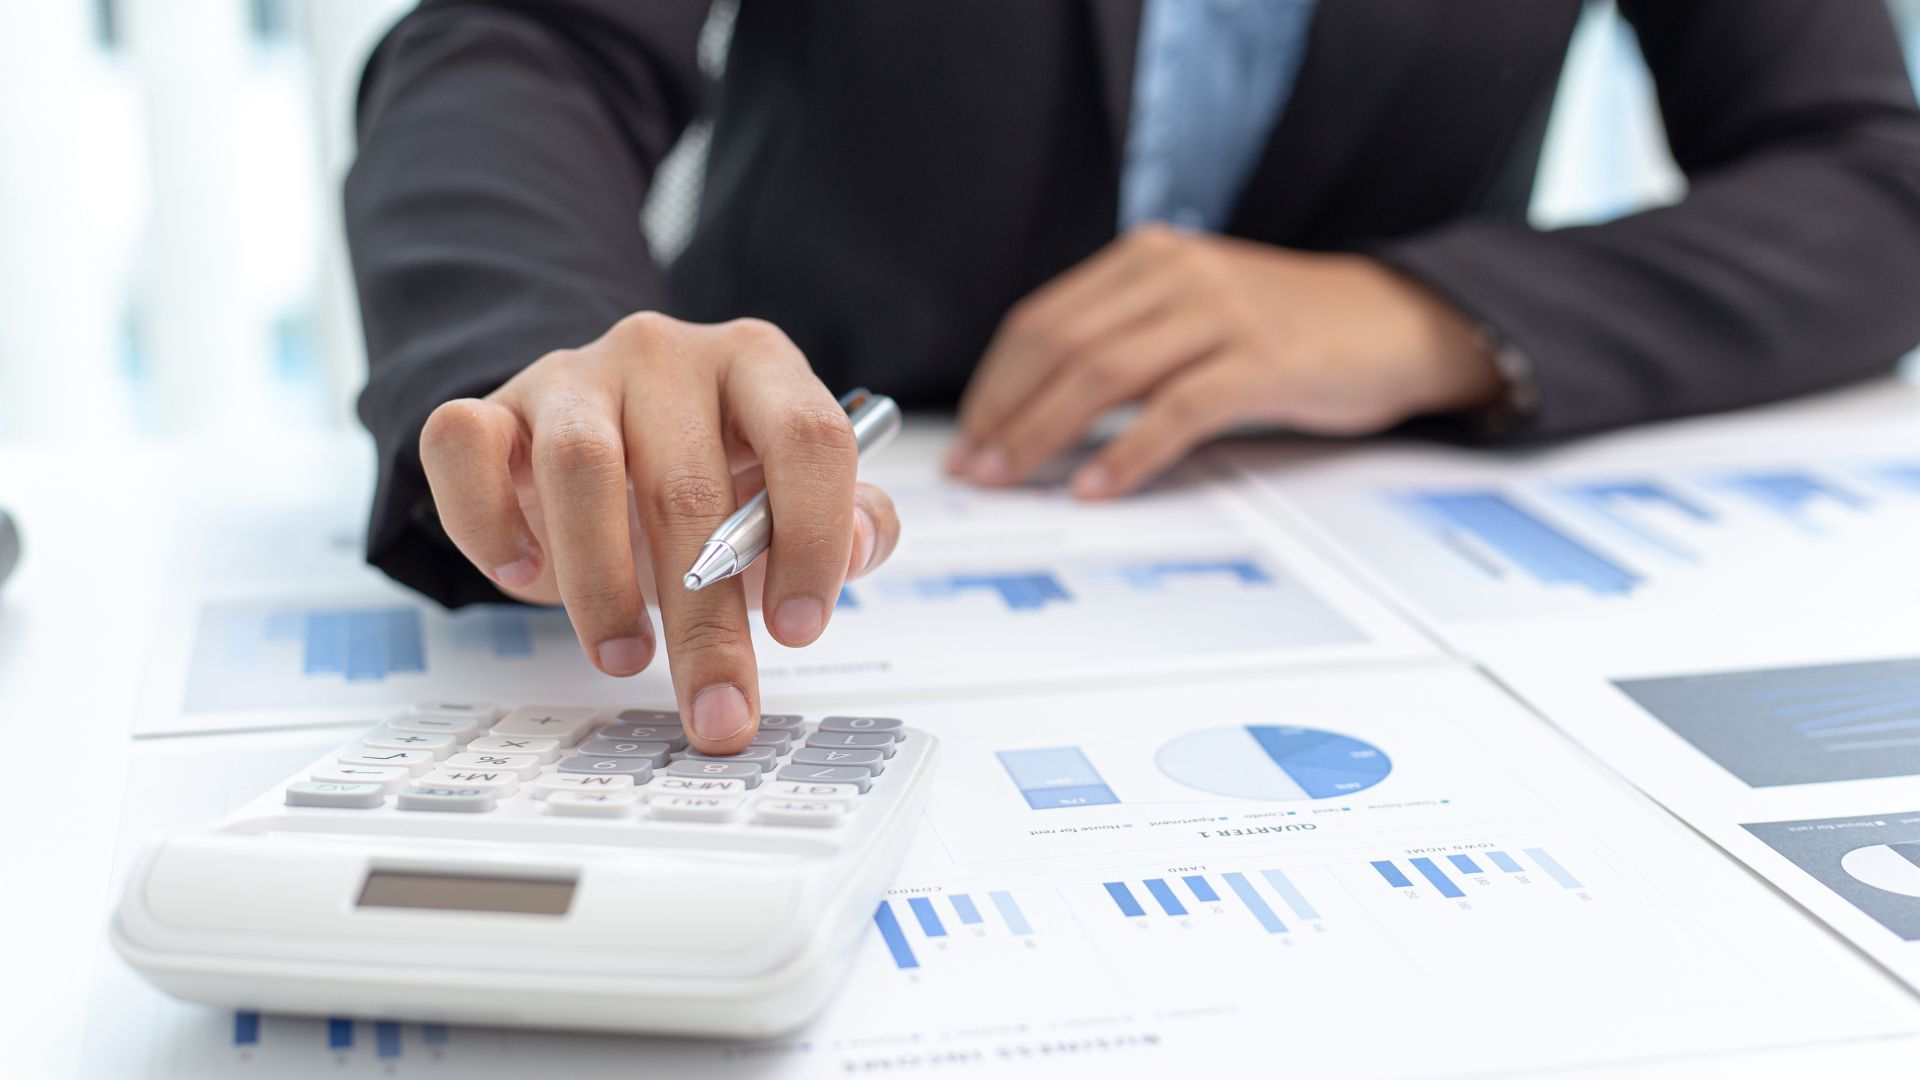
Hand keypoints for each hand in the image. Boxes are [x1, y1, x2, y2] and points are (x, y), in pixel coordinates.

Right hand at [417, 314, 900, 752]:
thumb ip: (849, 520)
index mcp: (759, 364)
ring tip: (624, 657)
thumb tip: (861, 546)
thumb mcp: (786, 498)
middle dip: (705, 621)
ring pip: (579, 465)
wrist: (599, 439)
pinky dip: (488, 521)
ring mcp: (572, 373)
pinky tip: (526, 574)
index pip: (808, 438)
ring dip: (601, 583)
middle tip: (716, 709)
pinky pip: (464, 444)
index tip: (798, 630)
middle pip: (690, 485)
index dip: (812, 540)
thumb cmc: (705, 479)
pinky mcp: (491, 404)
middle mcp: (667, 353)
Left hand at [948, 224, 1504, 494]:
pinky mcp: (1263, 363)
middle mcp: (1177, 274)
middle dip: (1004, 413)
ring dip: (1044, 433)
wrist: (1396, 321)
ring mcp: (1222, 315)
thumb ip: (1124, 337)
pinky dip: (1126, 453)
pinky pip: (1176, 412)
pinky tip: (1095, 485)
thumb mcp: (1193, 310)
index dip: (994, 381)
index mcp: (1148, 258)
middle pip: (1061, 346)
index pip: (1043, 319)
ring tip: (1011, 478)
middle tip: (974, 468)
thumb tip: (1035, 408)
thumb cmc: (1286, 329)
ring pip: (1104, 374)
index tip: (967, 435)